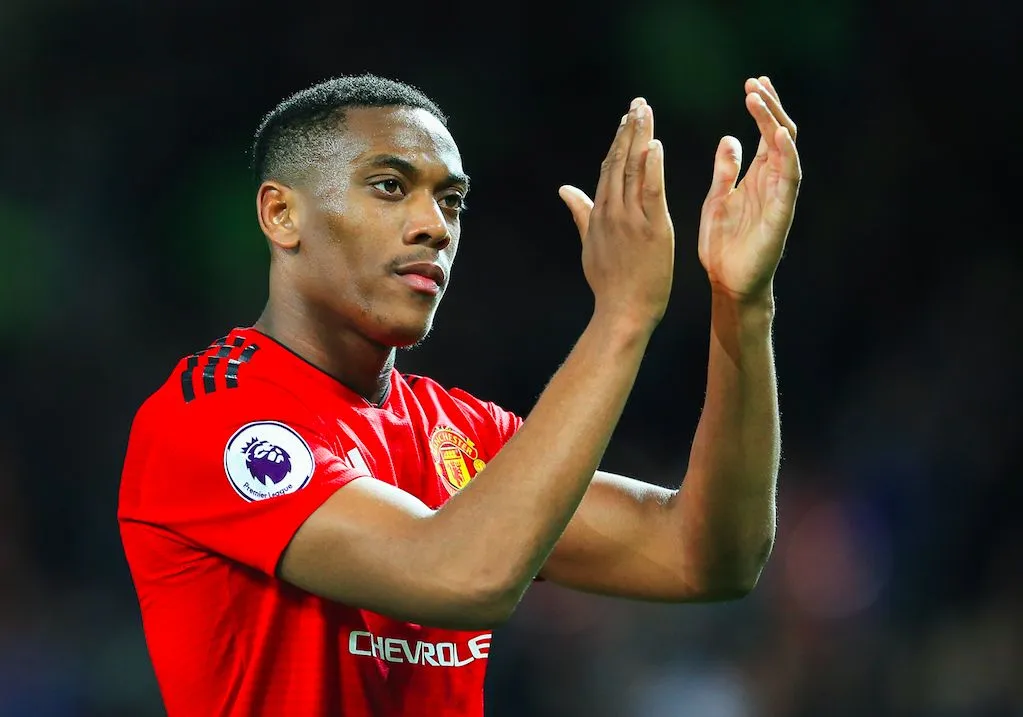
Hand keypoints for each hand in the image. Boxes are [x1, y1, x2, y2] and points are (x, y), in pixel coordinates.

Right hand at [559, 98, 674, 330]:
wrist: (623, 311)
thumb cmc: (609, 283)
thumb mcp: (590, 244)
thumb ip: (580, 212)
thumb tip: (565, 189)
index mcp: (599, 214)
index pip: (608, 168)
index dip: (617, 141)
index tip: (626, 118)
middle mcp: (612, 212)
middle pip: (619, 162)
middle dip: (628, 130)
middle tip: (637, 103)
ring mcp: (631, 220)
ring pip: (634, 171)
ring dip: (639, 139)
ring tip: (646, 112)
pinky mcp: (652, 230)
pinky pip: (651, 194)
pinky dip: (652, 169)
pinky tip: (654, 146)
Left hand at [699, 76, 800, 302]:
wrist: (728, 282)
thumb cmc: (724, 244)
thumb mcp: (718, 198)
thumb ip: (726, 170)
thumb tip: (731, 138)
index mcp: (758, 176)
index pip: (767, 133)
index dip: (762, 108)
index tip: (751, 83)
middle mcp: (773, 181)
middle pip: (780, 134)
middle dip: (769, 106)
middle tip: (755, 82)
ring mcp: (780, 195)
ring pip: (786, 150)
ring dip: (774, 122)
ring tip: (759, 98)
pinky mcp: (782, 213)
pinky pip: (789, 179)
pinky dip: (786, 156)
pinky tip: (778, 136)